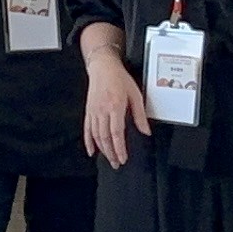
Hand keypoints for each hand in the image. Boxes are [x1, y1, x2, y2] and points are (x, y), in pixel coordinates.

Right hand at [81, 51, 148, 165]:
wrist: (102, 67)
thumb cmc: (119, 79)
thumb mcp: (136, 95)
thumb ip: (140, 115)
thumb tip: (145, 131)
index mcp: (115, 107)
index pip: (116, 133)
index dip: (119, 148)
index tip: (123, 158)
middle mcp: (102, 111)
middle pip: (104, 138)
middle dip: (111, 153)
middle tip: (116, 164)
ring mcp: (93, 112)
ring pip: (96, 135)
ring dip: (102, 150)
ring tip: (109, 159)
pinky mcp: (89, 111)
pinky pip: (87, 129)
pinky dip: (88, 141)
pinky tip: (92, 151)